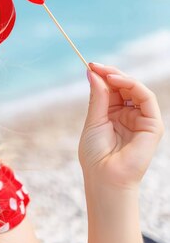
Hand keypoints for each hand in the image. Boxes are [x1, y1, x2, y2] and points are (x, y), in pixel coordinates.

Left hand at [78, 62, 164, 190]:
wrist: (104, 177)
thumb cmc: (95, 154)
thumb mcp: (93, 120)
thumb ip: (98, 97)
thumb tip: (93, 72)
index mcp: (114, 114)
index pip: (113, 89)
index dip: (103, 76)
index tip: (90, 66)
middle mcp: (129, 115)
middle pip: (125, 87)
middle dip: (111, 73)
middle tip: (95, 65)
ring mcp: (142, 119)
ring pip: (137, 90)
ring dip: (121, 77)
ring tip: (106, 72)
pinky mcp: (153, 125)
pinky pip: (147, 99)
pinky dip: (133, 86)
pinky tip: (117, 81)